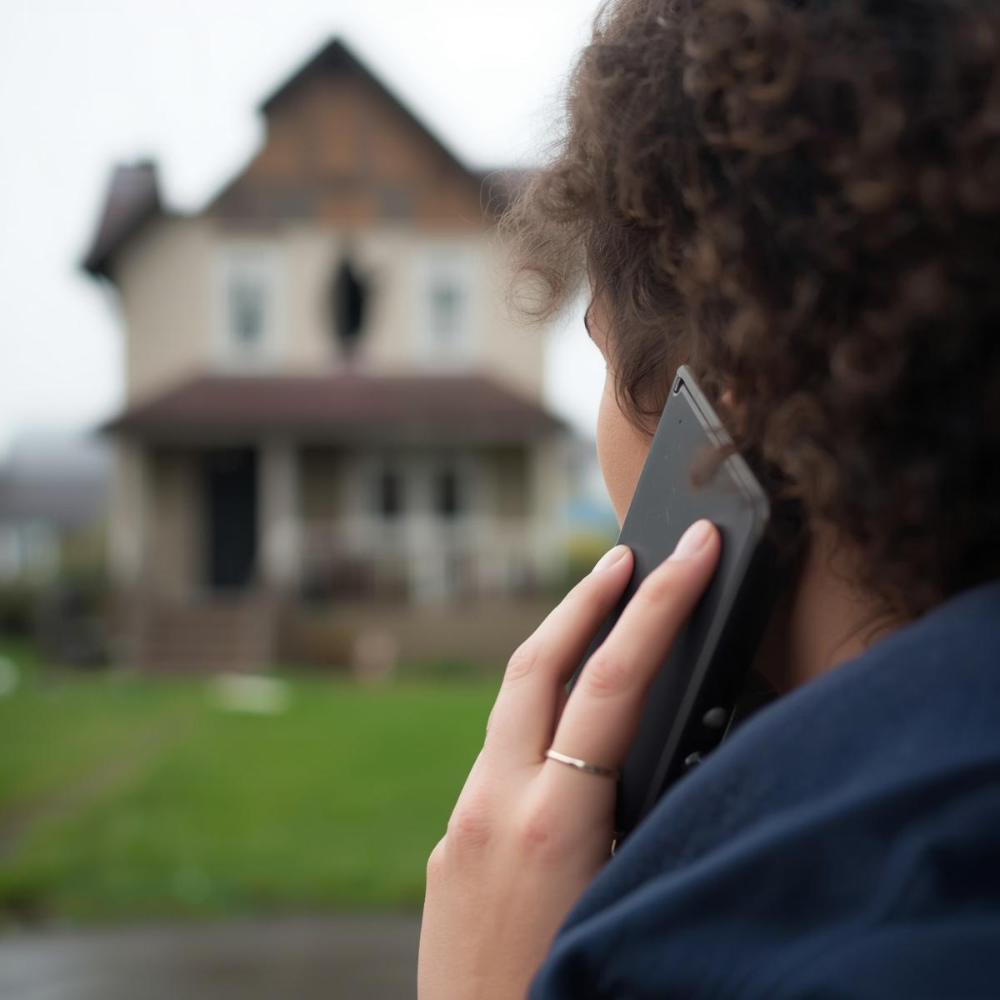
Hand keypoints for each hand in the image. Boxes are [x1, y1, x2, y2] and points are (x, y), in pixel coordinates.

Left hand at [417, 520, 720, 999]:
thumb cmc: (574, 993)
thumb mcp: (632, 899)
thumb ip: (644, 819)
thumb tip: (665, 749)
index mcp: (554, 822)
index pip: (614, 681)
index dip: (661, 604)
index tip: (691, 551)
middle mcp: (492, 806)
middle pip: (536, 664)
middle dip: (586, 600)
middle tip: (626, 556)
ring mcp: (459, 823)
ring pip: (511, 707)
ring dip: (557, 654)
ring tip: (599, 622)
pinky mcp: (446, 845)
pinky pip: (496, 761)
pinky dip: (535, 723)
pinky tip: (564, 732)